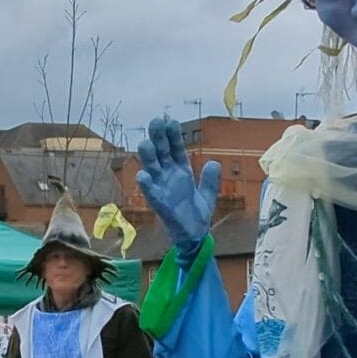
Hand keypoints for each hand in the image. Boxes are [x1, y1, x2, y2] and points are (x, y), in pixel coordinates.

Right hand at [135, 115, 218, 253]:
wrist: (194, 236)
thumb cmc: (197, 215)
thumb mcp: (208, 195)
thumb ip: (209, 180)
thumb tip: (213, 163)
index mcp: (181, 172)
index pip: (176, 149)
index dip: (172, 135)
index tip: (169, 120)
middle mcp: (169, 177)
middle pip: (162, 153)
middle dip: (158, 138)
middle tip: (155, 121)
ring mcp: (162, 188)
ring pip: (152, 168)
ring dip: (148, 157)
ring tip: (145, 143)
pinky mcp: (159, 203)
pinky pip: (151, 192)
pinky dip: (147, 184)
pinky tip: (144, 174)